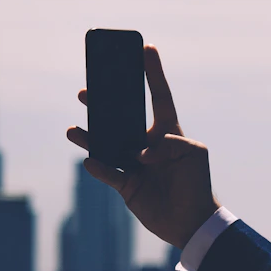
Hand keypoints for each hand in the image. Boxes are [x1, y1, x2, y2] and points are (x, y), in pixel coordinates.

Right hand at [65, 45, 219, 249]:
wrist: (191, 222)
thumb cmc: (197, 185)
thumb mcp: (194, 156)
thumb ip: (172, 144)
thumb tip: (142, 152)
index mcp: (167, 132)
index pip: (158, 96)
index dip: (153, 72)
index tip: (146, 47)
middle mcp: (146, 144)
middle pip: (121, 117)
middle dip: (104, 103)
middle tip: (85, 92)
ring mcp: (133, 164)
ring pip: (106, 144)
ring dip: (89, 136)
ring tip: (72, 130)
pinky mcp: (126, 186)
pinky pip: (107, 173)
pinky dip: (98, 167)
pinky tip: (89, 159)